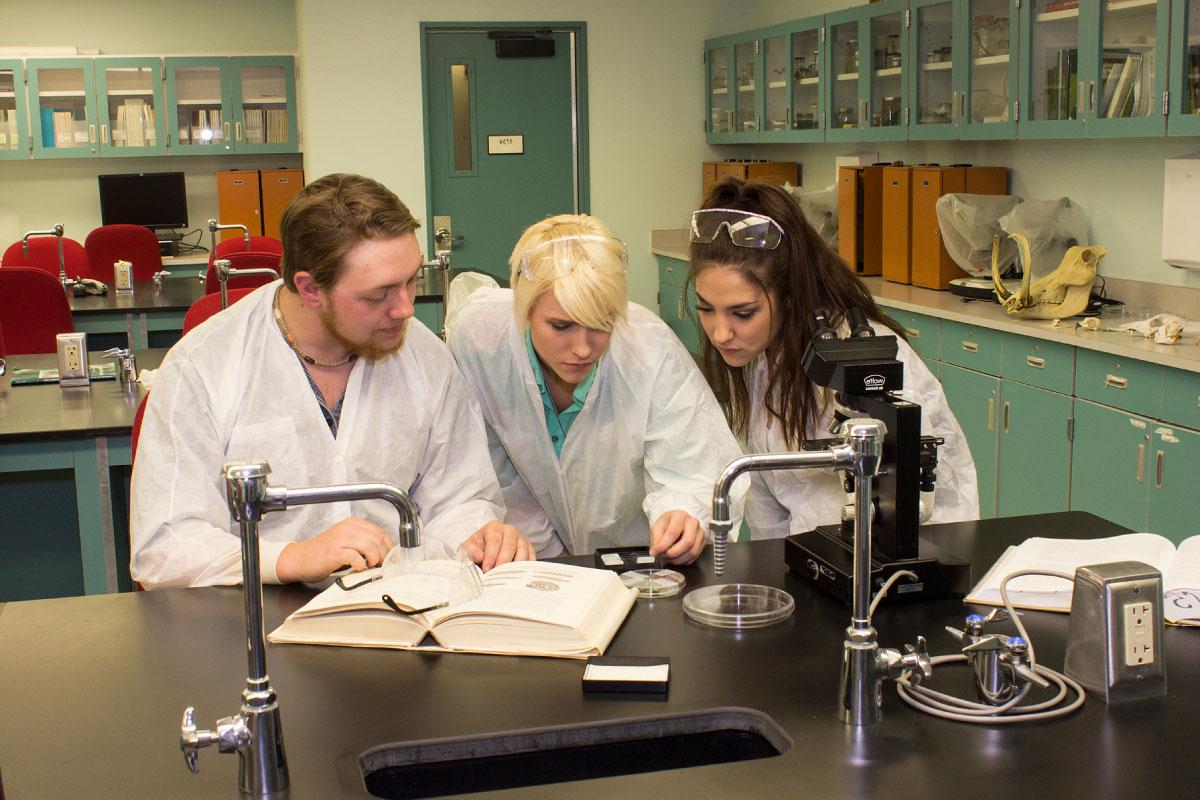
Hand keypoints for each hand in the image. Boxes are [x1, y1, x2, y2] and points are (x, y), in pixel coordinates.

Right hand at [275, 517, 393, 582]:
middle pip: (378, 539)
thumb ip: (363, 543)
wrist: (301, 559)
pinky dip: (361, 564)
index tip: (390, 558)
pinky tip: (359, 568)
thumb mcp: (346, 542)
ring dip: (375, 559)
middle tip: (382, 565)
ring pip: (370, 546)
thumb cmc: (324, 553)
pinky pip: (355, 557)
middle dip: (384, 554)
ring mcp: (340, 539)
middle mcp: (347, 528)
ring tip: (371, 567)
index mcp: (353, 524)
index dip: (389, 547)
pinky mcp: (334, 552)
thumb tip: (385, 553)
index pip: (380, 532)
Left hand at [461, 521, 536, 571]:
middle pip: (510, 546)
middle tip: (497, 575)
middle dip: (503, 562)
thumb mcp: (468, 548)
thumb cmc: (478, 548)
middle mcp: (510, 531)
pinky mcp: (529, 549)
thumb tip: (480, 556)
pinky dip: (526, 568)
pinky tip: (519, 576)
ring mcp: (521, 539)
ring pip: (523, 551)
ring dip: (515, 566)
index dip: (491, 556)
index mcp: (494, 527)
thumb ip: (471, 550)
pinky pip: (531, 558)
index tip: (487, 569)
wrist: (485, 548)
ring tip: (507, 577)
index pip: (495, 540)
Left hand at [649, 509, 705, 564]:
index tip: (655, 552)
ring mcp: (700, 533)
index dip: (663, 545)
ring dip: (678, 559)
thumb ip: (656, 538)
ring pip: (693, 551)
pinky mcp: (702, 542)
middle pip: (688, 542)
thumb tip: (655, 551)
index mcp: (680, 516)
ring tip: (668, 558)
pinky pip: (695, 557)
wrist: (678, 523)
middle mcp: (693, 523)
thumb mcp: (657, 526)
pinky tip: (676, 558)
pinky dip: (684, 561)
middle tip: (663, 556)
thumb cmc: (668, 524)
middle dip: (673, 553)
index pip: (674, 532)